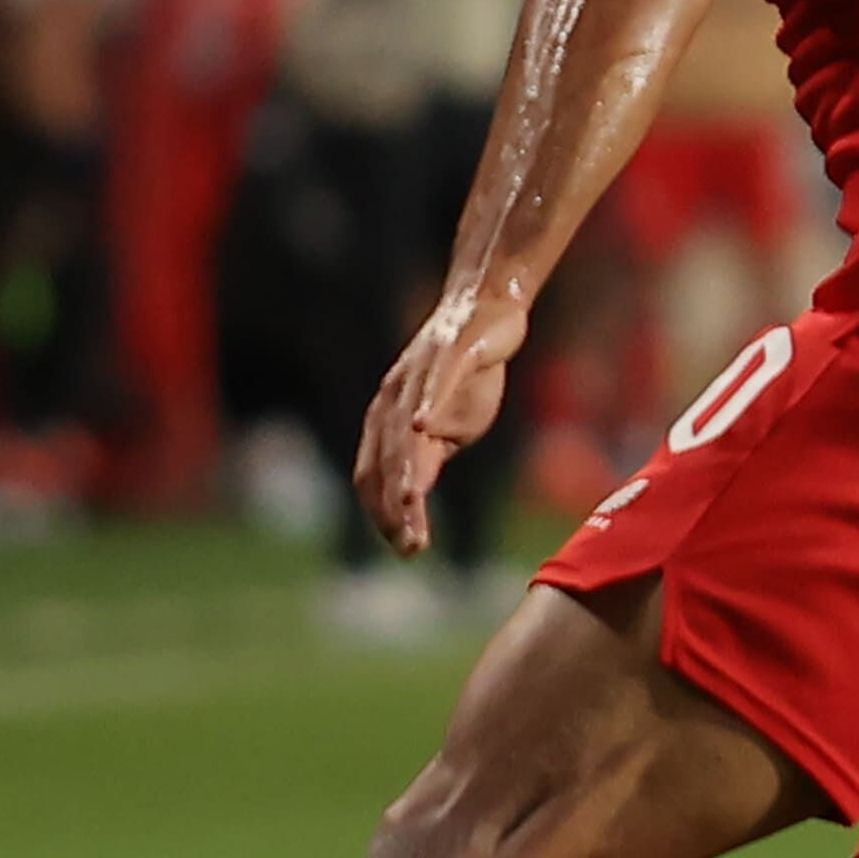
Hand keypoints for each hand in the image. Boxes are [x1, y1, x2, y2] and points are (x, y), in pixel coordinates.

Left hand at [353, 289, 528, 557]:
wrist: (485, 309)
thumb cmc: (467, 372)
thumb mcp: (451, 425)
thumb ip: (430, 454)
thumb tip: (415, 489)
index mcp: (389, 420)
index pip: (374, 476)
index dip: (383, 514)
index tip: (405, 548)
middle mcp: (394, 398)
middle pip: (387, 460)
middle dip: (395, 506)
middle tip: (410, 545)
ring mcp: (420, 375)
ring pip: (407, 429)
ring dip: (408, 469)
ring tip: (412, 504)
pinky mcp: (451, 352)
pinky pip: (437, 381)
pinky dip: (430, 405)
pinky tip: (428, 428)